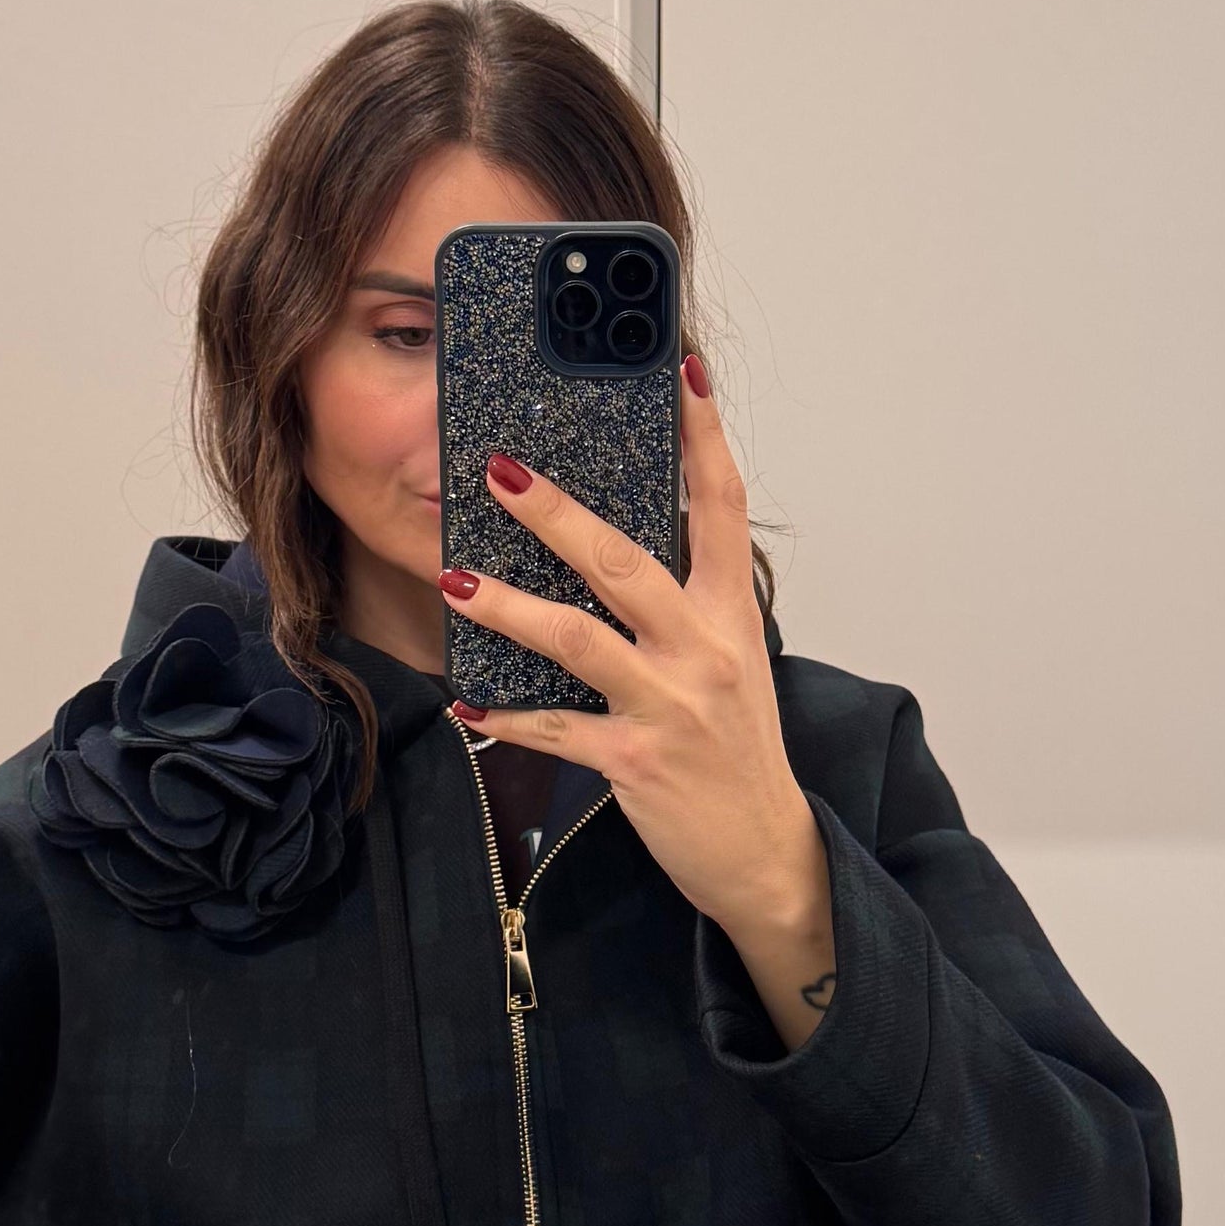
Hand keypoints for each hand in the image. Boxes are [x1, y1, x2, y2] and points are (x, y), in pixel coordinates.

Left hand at [439, 355, 835, 1051]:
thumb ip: (690, 604)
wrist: (768, 855)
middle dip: (558, 513)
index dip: (703, 434)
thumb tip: (620, 545)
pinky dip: (505, 718)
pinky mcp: (635, 763)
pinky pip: (556, 730)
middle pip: (627, 563)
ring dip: (510, 606)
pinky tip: (463, 704)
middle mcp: (705, 650)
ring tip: (456, 577)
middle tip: (500, 469)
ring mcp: (669, 706)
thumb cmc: (740, 753)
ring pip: (578, 640)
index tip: (680, 370)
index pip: (724, 505)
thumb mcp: (734, 662)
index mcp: (733, 615)